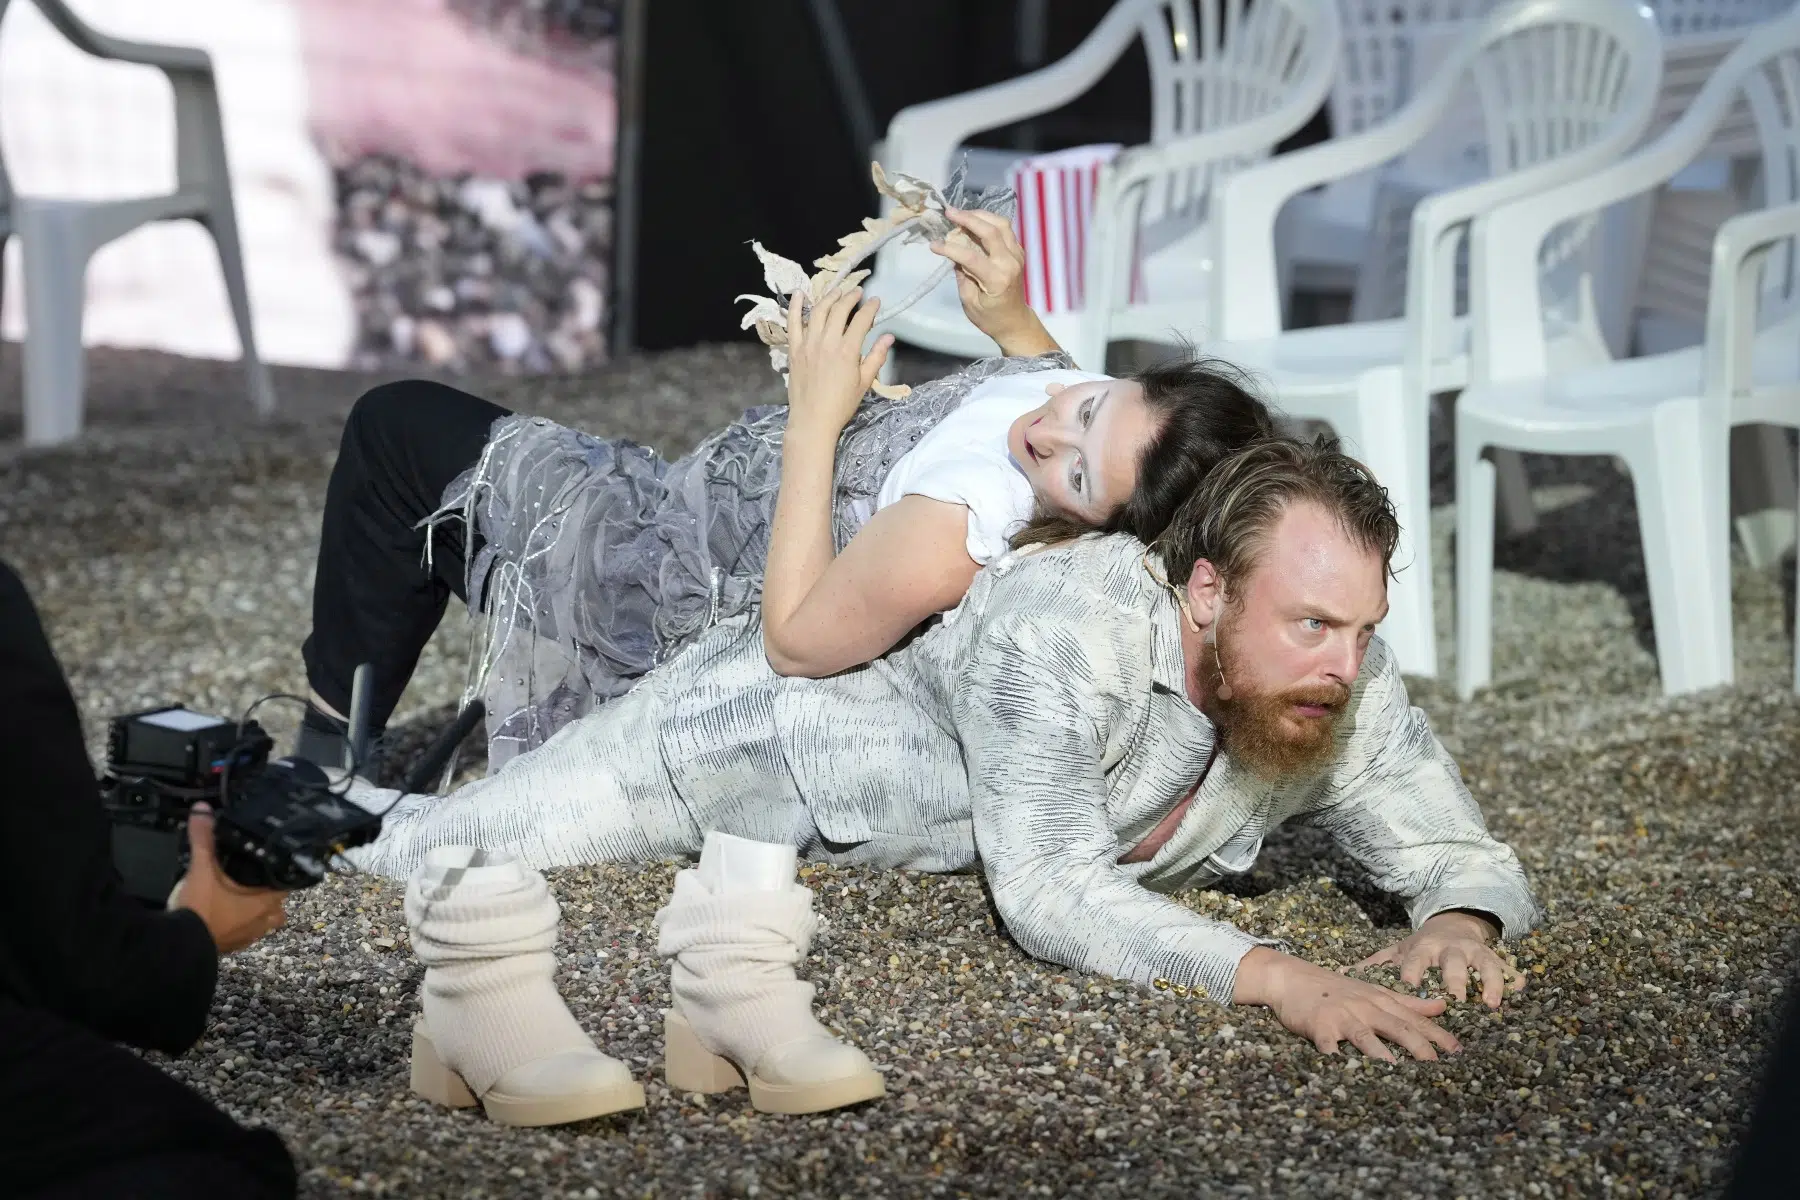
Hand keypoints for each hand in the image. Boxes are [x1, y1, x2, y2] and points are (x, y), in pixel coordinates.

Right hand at [172, 803, 288, 954]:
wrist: (178, 947)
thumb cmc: (200, 906)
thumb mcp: (201, 868)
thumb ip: (204, 838)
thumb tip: (202, 808)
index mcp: (268, 900)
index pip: (289, 881)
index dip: (283, 870)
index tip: (274, 858)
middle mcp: (265, 920)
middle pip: (277, 901)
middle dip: (268, 889)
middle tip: (252, 874)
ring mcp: (250, 936)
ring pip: (262, 919)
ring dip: (253, 908)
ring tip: (237, 893)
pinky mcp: (232, 947)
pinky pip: (244, 931)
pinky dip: (238, 922)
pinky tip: (223, 912)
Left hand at [784, 285, 890, 437]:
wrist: (813, 420)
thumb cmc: (841, 405)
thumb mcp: (865, 382)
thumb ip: (876, 357)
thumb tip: (889, 337)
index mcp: (847, 351)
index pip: (861, 320)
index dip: (870, 308)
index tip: (875, 301)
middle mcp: (827, 342)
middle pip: (840, 310)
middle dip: (851, 297)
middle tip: (857, 292)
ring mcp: (808, 344)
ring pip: (819, 311)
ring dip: (829, 297)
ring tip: (837, 292)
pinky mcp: (794, 349)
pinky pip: (793, 323)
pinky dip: (796, 306)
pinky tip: (799, 294)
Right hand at [931, 208, 1053, 354]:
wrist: (1015, 321)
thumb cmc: (990, 317)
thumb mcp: (970, 302)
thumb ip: (962, 275)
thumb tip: (953, 253)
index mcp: (998, 280)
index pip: (971, 257)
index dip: (950, 248)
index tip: (933, 245)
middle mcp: (1010, 263)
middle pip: (991, 231)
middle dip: (968, 219)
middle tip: (949, 212)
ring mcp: (1017, 255)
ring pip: (1001, 224)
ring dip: (980, 215)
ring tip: (961, 214)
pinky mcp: (1018, 251)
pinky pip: (1004, 229)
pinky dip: (988, 221)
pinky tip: (974, 221)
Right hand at [1234, 947, 1460, 1062]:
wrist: (1292, 977)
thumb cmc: (1336, 988)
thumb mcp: (1374, 990)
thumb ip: (1409, 1001)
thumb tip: (1443, 1005)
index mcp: (1381, 1001)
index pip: (1415, 1018)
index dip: (1438, 1035)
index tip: (1459, 1053)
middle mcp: (1365, 1007)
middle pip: (1397, 1027)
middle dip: (1419, 1047)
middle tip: (1437, 1068)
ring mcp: (1341, 1016)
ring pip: (1365, 1036)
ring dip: (1380, 1053)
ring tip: (1396, 1072)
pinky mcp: (1318, 1026)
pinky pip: (1328, 1045)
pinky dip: (1335, 1059)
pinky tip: (1342, 1072)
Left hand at [1349, 911, 1522, 1008]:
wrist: (1452, 923)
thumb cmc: (1420, 948)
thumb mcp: (1398, 951)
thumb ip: (1375, 964)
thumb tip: (1342, 974)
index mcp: (1422, 948)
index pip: (1414, 961)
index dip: (1412, 974)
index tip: (1408, 988)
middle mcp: (1449, 949)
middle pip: (1451, 963)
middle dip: (1453, 980)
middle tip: (1455, 1001)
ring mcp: (1474, 951)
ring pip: (1483, 964)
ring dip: (1487, 982)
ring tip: (1490, 1004)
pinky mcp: (1494, 956)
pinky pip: (1506, 966)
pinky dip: (1513, 976)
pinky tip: (1521, 988)